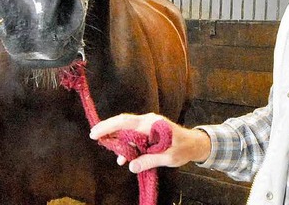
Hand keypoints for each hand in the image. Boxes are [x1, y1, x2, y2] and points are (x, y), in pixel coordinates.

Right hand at [89, 113, 210, 173]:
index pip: (126, 122)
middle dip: (108, 129)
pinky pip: (134, 135)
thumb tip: (131, 166)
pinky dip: (127, 144)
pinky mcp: (149, 131)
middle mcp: (148, 121)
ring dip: (118, 140)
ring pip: (127, 130)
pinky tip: (123, 157)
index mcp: (152, 124)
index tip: (95, 132)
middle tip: (94, 136)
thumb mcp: (168, 157)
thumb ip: (149, 160)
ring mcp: (148, 125)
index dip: (109, 126)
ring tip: (111, 152)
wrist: (194, 143)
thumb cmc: (183, 148)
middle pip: (123, 122)